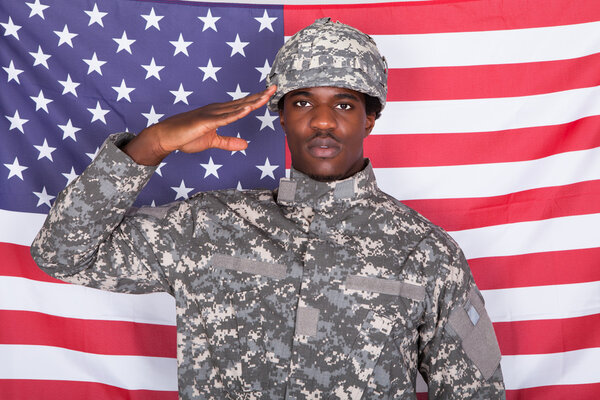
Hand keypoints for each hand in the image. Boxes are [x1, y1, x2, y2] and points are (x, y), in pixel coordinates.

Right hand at [123, 85, 275, 164]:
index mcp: (220, 112)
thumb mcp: (212, 141)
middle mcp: (217, 109)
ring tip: (266, 96)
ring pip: (236, 107)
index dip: (257, 99)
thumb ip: (229, 142)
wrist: (167, 136)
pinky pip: (224, 118)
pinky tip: (247, 109)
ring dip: (252, 102)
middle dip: (259, 96)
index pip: (243, 104)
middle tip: (274, 88)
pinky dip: (237, 114)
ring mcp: (212, 114)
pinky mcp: (206, 122)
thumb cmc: (186, 136)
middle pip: (243, 102)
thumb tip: (245, 145)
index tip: (270, 93)